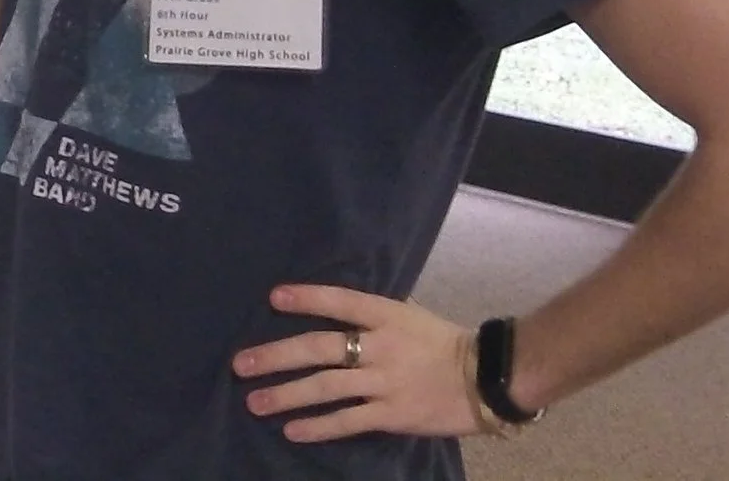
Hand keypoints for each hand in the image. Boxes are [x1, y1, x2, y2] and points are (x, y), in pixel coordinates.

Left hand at [232, 285, 485, 442]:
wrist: (487, 378)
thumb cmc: (441, 342)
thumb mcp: (408, 314)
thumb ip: (371, 312)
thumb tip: (332, 304)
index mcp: (386, 315)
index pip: (340, 301)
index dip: (307, 298)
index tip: (273, 298)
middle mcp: (380, 346)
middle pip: (319, 348)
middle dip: (276, 355)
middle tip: (241, 364)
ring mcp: (385, 382)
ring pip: (326, 387)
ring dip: (286, 395)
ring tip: (254, 402)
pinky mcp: (393, 414)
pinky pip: (348, 420)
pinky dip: (318, 426)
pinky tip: (292, 431)